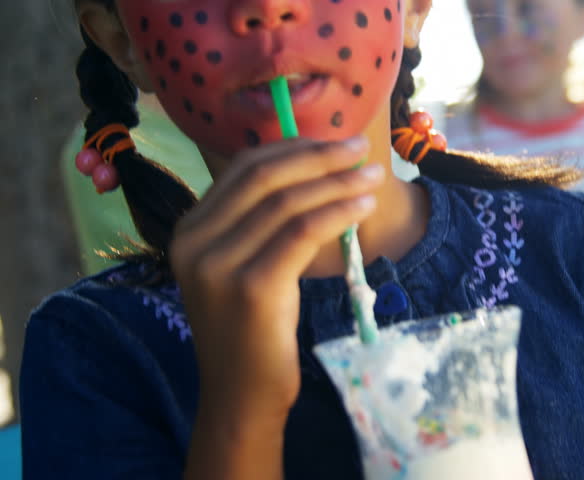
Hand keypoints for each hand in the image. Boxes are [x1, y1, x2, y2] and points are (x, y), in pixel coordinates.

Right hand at [170, 136, 380, 417]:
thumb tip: (317, 170)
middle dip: (318, 156)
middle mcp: (193, 241)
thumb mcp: (243, 267)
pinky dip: (337, 213)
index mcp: (189, 229)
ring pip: (287, 203)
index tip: (334, 144)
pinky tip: (364, 207)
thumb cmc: (254, 330)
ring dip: (337, 183)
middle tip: (360, 148)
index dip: (293, 148)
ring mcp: (217, 265)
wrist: (241, 395)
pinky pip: (301, 233)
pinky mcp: (250, 287)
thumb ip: (261, 223)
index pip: (243, 168)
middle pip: (263, 176)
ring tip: (371, 177)